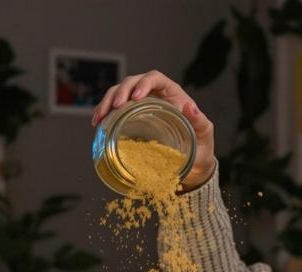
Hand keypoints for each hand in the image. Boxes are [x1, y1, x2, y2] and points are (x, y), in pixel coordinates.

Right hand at [91, 70, 215, 191]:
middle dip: (120, 92)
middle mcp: (155, 95)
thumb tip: (191, 108)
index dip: (144, 83)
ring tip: (100, 117)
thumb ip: (201, 122)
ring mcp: (141, 106)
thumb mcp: (204, 135)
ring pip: (119, 92)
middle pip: (132, 82)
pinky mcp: (131, 118)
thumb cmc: (200, 147)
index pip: (155, 77)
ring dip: (107, 101)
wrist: (191, 163)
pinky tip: (97, 123)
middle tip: (115, 107)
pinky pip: (115, 108)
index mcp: (172, 93)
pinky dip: (104, 113)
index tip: (135, 97)